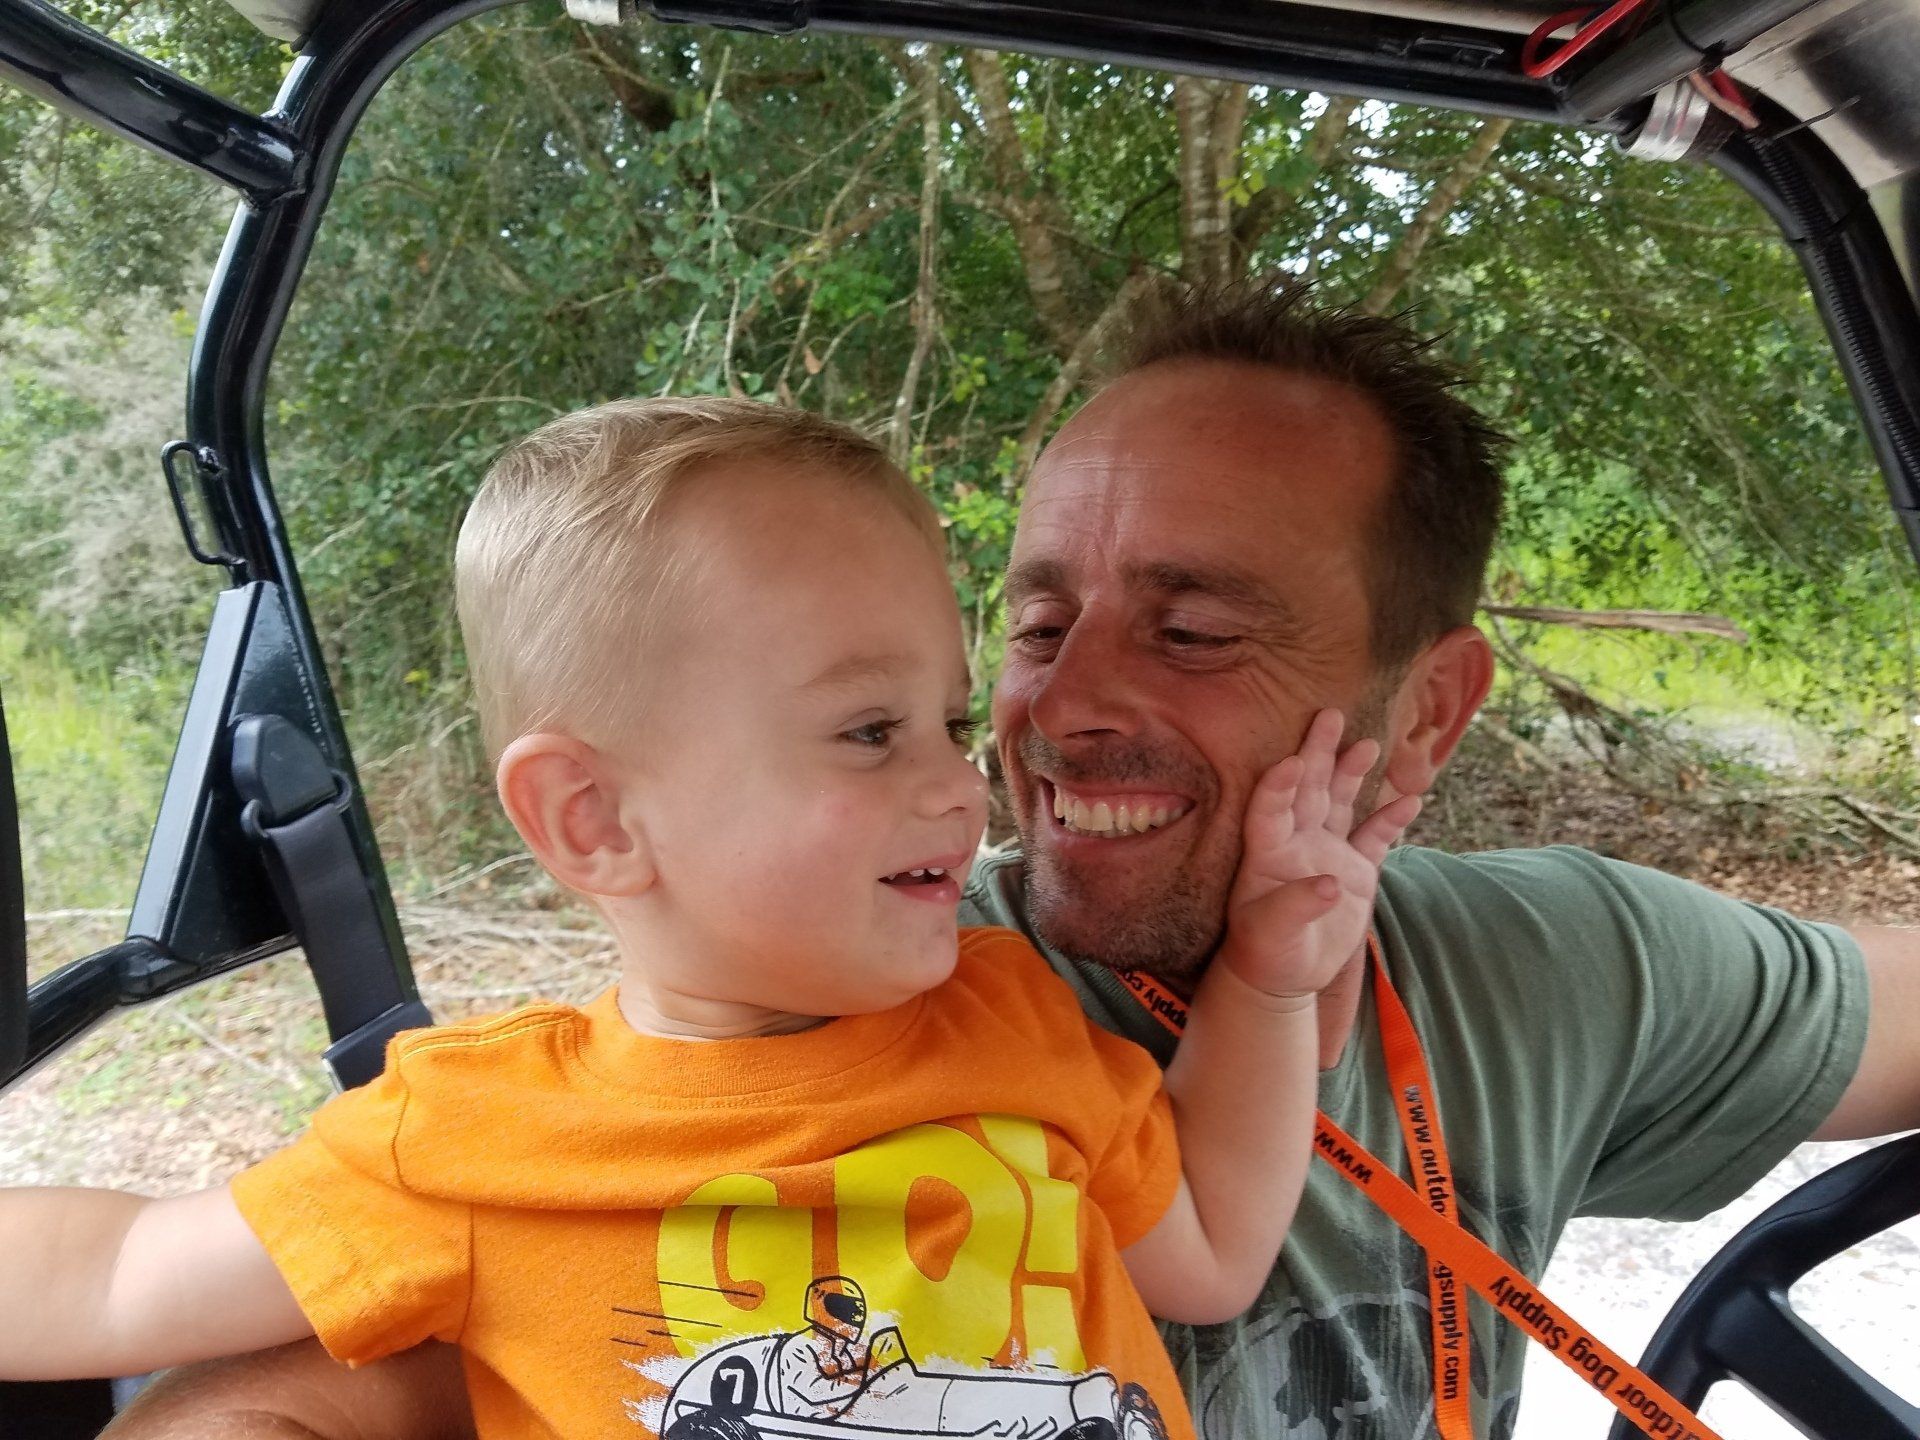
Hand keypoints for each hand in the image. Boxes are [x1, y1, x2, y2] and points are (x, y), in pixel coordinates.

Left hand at [1216, 709, 1421, 1003]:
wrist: (1286, 975)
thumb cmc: (1266, 952)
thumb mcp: (1273, 933)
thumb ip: (1296, 906)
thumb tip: (1329, 882)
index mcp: (1268, 851)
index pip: (1270, 809)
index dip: (1278, 785)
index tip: (1292, 761)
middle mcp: (1297, 841)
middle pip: (1309, 788)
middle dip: (1319, 752)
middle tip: (1329, 714)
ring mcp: (1328, 851)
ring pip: (1342, 802)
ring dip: (1354, 773)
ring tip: (1369, 745)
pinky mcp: (1356, 869)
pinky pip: (1376, 837)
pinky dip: (1391, 818)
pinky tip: (1410, 799)